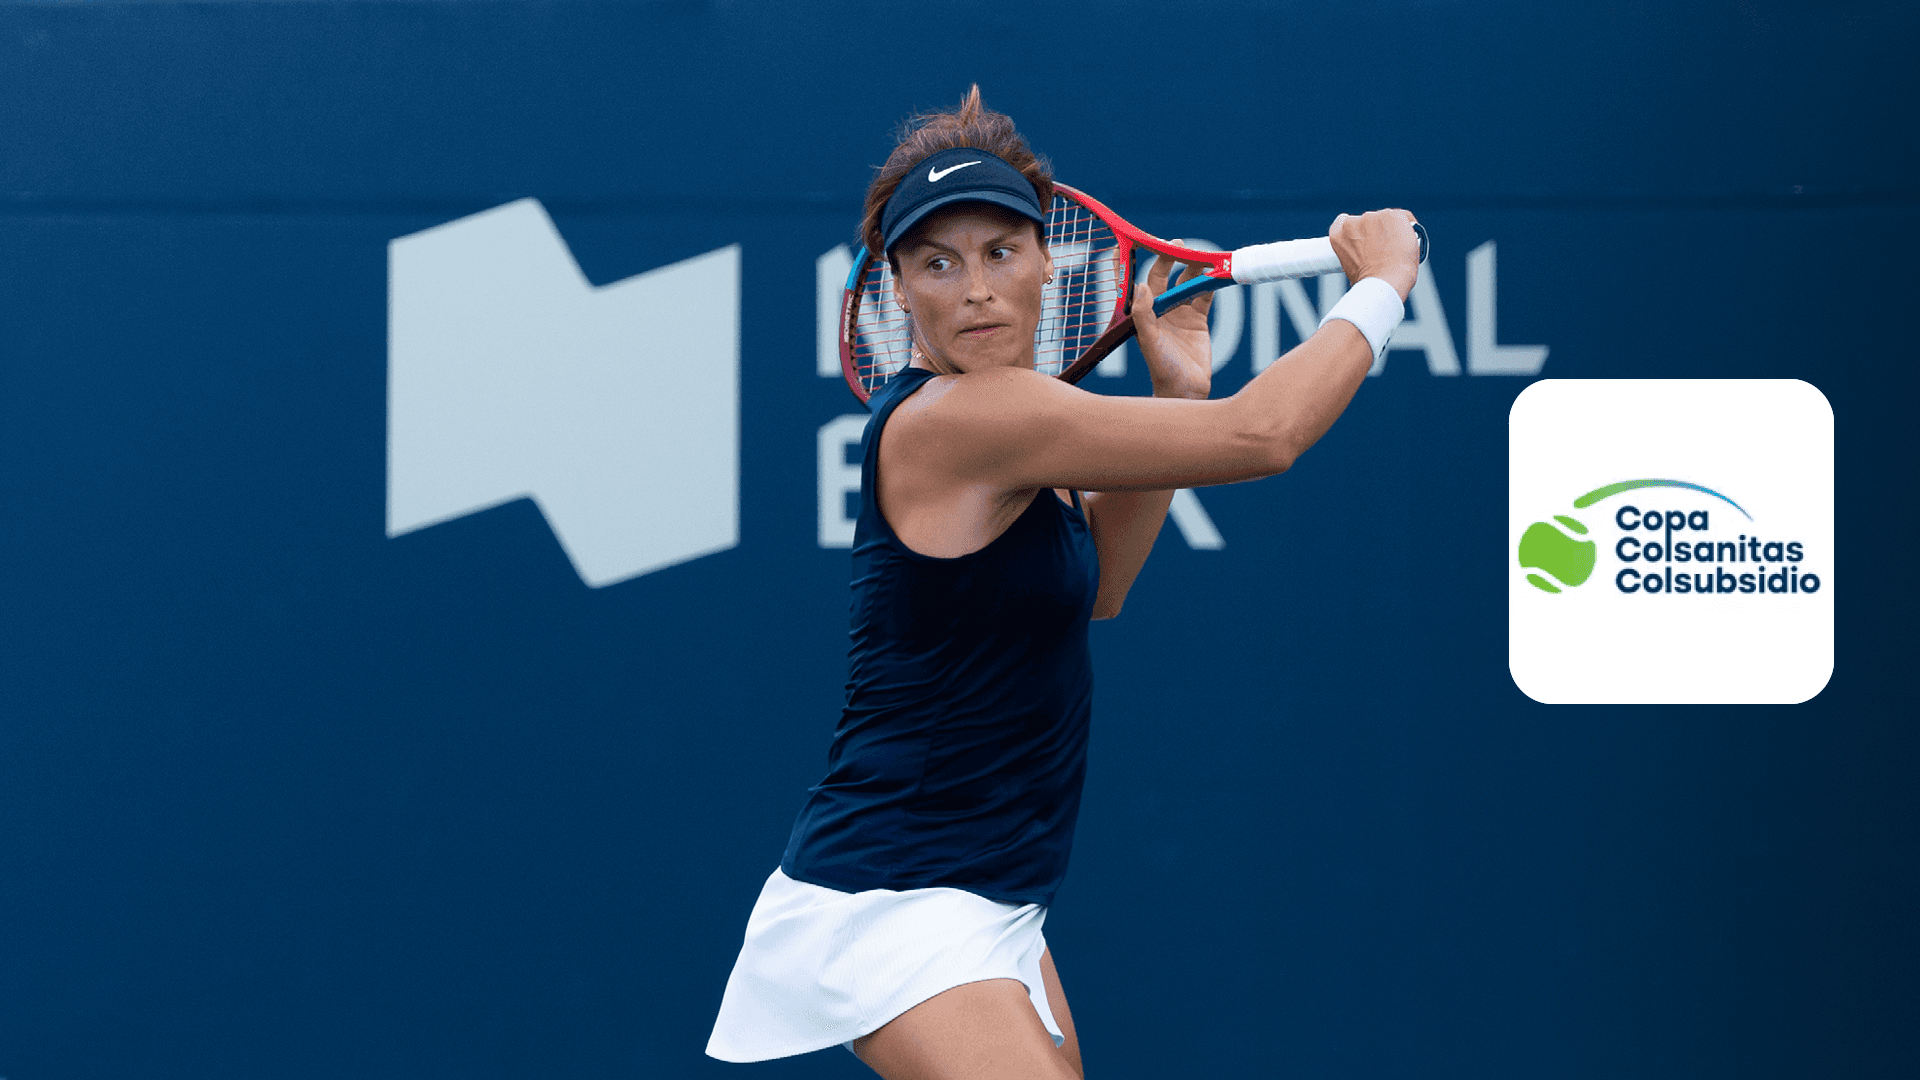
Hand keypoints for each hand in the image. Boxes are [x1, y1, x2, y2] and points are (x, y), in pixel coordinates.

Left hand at [1130, 250, 1213, 399]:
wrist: (1185, 390)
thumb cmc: (1162, 369)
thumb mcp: (1150, 342)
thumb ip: (1144, 315)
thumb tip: (1140, 286)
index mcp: (1145, 313)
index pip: (1144, 281)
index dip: (1148, 262)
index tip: (1152, 243)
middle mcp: (1161, 310)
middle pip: (1167, 277)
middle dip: (1174, 259)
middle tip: (1181, 244)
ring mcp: (1180, 314)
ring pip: (1188, 284)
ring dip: (1195, 270)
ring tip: (1205, 258)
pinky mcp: (1198, 321)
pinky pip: (1204, 297)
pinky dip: (1211, 285)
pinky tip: (1217, 275)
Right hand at [1329, 209, 1420, 300]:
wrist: (1384, 282)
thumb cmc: (1369, 281)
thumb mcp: (1351, 266)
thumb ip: (1356, 251)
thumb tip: (1367, 253)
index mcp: (1339, 234)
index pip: (1345, 221)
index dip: (1358, 229)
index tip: (1365, 238)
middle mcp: (1353, 222)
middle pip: (1368, 220)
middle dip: (1377, 231)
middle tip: (1385, 249)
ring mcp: (1373, 217)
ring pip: (1387, 219)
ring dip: (1392, 229)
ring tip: (1397, 249)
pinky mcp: (1392, 216)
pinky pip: (1404, 217)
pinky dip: (1409, 227)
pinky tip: (1408, 241)